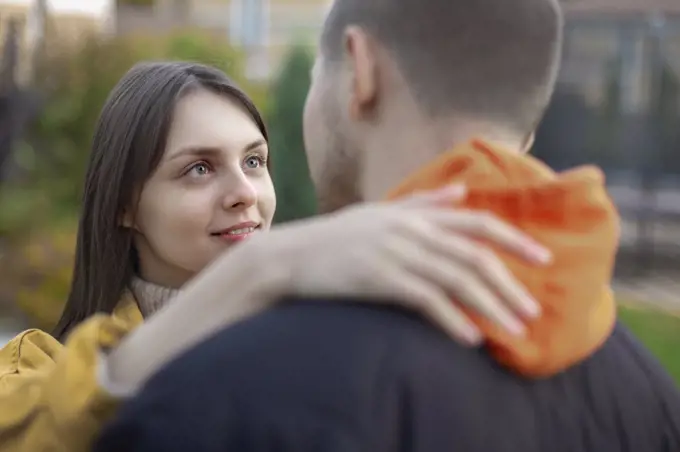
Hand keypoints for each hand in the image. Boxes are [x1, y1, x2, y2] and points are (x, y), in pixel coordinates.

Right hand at [104, 185, 549, 393]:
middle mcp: (409, 230)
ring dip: (489, 308)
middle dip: (508, 285)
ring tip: (513, 331)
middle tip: (533, 312)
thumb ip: (423, 202)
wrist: (289, 255)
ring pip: (455, 281)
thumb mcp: (380, 211)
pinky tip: (468, 339)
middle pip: (473, 257)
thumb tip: (462, 192)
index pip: (476, 223)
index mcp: (414, 213)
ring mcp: (394, 253)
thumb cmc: (337, 237)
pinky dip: (450, 320)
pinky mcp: (377, 279)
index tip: (543, 257)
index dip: (514, 239)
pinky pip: (424, 301)